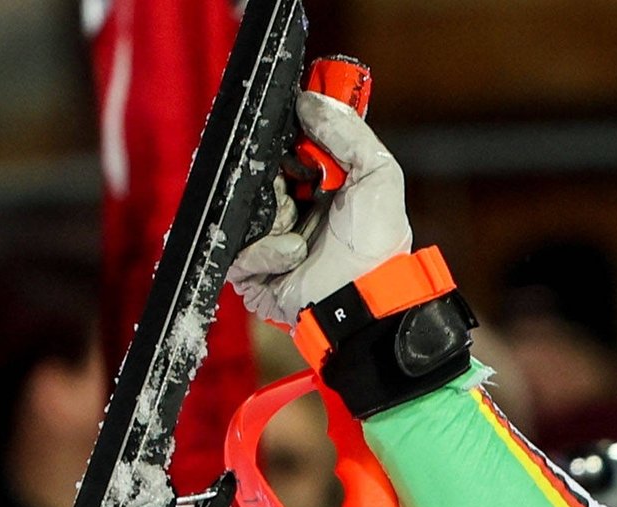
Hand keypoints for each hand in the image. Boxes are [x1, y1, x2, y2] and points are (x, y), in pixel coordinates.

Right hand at [227, 90, 411, 326]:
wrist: (362, 298)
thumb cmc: (376, 244)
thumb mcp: (378, 175)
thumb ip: (349, 132)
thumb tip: (311, 99)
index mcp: (322, 189)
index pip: (287, 149)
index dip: (286, 137)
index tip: (293, 131)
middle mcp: (294, 211)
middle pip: (258, 173)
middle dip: (275, 175)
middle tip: (295, 184)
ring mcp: (269, 239)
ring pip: (244, 206)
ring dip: (274, 214)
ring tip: (299, 227)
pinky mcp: (251, 270)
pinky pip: (238, 246)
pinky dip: (267, 248)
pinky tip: (295, 256)